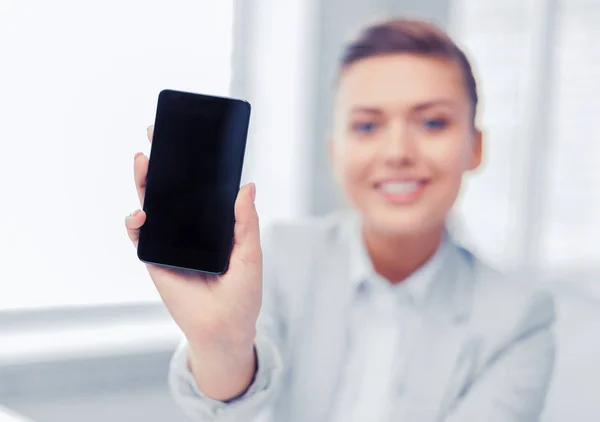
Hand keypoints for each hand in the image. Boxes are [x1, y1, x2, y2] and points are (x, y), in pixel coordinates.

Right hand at [125, 126, 261, 399]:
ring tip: (143, 161)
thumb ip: (246, 222)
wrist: (225, 327)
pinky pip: (140, 236)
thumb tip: (248, 185)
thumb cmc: (242, 293)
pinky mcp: (155, 258)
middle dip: (162, 162)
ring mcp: (170, 241)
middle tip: (156, 133)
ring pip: (152, 206)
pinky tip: (141, 215)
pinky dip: (136, 223)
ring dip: (144, 183)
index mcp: (213, 224)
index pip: (199, 188)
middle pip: (172, 190)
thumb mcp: (250, 254)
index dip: (192, 164)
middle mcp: (189, 228)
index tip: (188, 136)